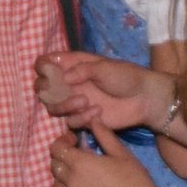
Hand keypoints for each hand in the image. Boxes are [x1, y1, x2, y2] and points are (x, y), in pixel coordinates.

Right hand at [35, 50, 161, 131]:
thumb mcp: (103, 67)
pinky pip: (70, 122)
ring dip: (64, 105)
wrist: (144, 99)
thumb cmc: (126, 76)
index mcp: (73, 66)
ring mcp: (75, 102)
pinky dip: (81, 118)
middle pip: (42, 88)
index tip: (48, 71)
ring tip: (83, 101)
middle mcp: (70, 84)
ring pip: (52, 107)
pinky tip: (97, 112)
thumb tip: (61, 78)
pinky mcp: (83, 119)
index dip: (42, 66)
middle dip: (47, 90)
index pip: (46, 64)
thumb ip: (80, 70)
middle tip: (60, 90)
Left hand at [50, 124, 160, 186]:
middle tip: (78, 157)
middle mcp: (70, 183)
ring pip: (56, 185)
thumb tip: (94, 118)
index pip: (56, 149)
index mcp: (80, 164)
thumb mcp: (121, 153)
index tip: (74, 142)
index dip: (62, 142)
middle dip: (62, 158)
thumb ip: (104, 135)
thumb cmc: (134, 180)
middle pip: (54, 166)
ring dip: (64, 177)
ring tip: (80, 176)